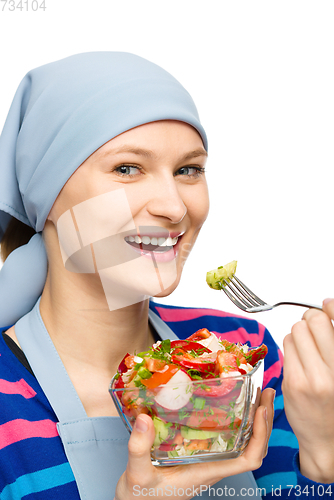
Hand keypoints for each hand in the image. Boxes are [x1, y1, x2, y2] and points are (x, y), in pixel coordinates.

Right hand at [115, 388, 274, 499]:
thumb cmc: (140, 496)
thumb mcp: (137, 474)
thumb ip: (139, 449)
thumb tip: (144, 418)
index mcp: (207, 471)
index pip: (248, 459)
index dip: (260, 435)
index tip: (260, 410)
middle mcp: (215, 465)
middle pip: (253, 447)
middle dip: (265, 420)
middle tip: (267, 391)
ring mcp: (210, 459)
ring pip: (246, 443)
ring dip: (257, 420)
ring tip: (259, 394)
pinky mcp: (202, 453)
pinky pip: (231, 439)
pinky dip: (240, 422)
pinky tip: (235, 406)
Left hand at [282, 298, 333, 482]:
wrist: (326, 438)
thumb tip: (327, 304)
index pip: (333, 320)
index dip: (328, 309)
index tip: (326, 308)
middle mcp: (333, 370)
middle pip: (312, 321)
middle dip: (310, 321)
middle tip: (313, 332)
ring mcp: (312, 377)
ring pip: (295, 331)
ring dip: (298, 335)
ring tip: (306, 350)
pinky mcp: (292, 383)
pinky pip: (285, 347)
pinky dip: (290, 348)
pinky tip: (299, 361)